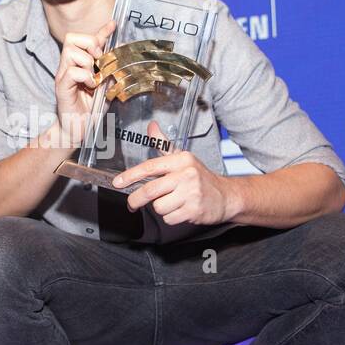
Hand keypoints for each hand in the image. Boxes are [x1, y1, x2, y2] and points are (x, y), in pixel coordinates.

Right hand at [54, 20, 115, 144]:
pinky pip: (71, 71)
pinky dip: (84, 76)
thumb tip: (122, 54)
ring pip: (70, 51)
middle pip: (72, 38)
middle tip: (99, 61)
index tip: (113, 25)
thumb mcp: (107, 86)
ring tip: (94, 78)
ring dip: (87, 62)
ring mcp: (63, 75)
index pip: (87, 40)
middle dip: (90, 45)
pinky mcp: (61, 87)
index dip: (101, 31)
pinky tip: (90, 86)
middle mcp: (68, 66)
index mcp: (78, 64)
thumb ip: (112, 70)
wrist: (77, 129)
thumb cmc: (90, 110)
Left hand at [114, 122, 238, 224]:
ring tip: (173, 202)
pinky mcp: (194, 210)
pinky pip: (169, 218)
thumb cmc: (200, 177)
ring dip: (161, 208)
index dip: (131, 176)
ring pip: (159, 206)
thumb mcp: (183, 157)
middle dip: (136, 199)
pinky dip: (171, 217)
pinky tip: (181, 209)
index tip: (118, 182)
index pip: (150, 167)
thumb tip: (152, 126)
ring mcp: (191, 193)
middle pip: (150, 190)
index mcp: (181, 160)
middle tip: (132, 203)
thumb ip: (164, 144)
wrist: (226, 196)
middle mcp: (187, 175)